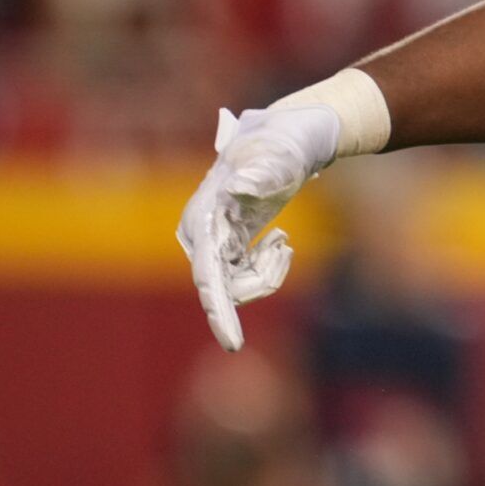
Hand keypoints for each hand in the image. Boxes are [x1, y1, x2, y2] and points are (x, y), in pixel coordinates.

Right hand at [176, 105, 338, 350]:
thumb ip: (259, 172)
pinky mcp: (227, 253)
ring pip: (239, 290)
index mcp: (201, 219)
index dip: (220, 310)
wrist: (285, 142)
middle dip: (262, 277)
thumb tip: (241, 185)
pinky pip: (247, 282)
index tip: (235, 344)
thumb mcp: (275, 157)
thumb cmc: (279, 146)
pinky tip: (278, 240)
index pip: (207, 276)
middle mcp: (199, 239)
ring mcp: (211, 248)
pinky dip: (269, 267)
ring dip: (268, 271)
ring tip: (282, 238)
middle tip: (284, 242)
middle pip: (227, 289)